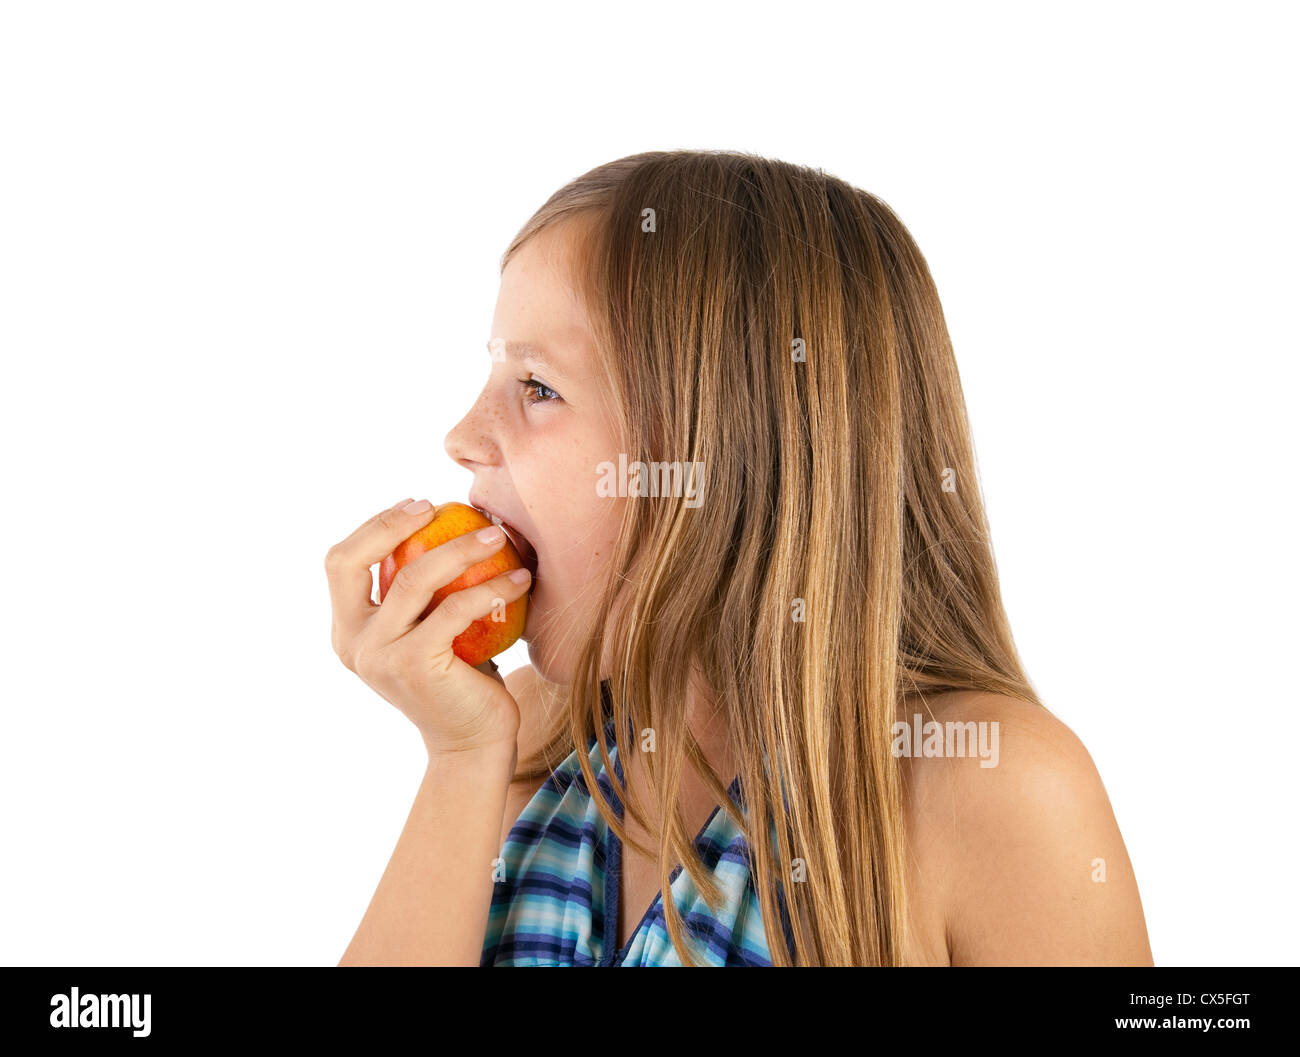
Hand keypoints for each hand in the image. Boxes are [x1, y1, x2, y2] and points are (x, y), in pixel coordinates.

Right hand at [325, 497, 530, 757]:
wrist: (474, 744)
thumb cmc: (461, 680)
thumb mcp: (429, 632)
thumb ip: (422, 594)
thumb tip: (449, 522)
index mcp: (347, 632)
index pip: (340, 563)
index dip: (374, 526)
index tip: (420, 506)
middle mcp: (352, 644)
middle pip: (351, 562)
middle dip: (390, 523)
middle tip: (439, 506)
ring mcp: (379, 656)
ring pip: (414, 579)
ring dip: (461, 549)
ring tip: (498, 537)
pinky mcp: (415, 665)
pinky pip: (455, 609)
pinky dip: (491, 587)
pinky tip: (520, 578)